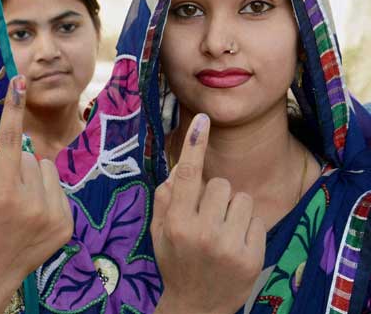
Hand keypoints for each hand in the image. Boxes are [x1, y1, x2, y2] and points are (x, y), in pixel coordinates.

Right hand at [0, 75, 72, 311]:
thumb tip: (19, 145)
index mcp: (5, 193)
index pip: (10, 141)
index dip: (13, 108)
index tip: (19, 80)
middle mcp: (33, 204)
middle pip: (31, 157)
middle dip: (18, 168)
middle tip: (6, 195)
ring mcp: (54, 216)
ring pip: (48, 170)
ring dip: (35, 180)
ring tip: (21, 206)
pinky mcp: (67, 225)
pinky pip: (59, 190)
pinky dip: (47, 196)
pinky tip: (34, 217)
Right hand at [151, 114, 265, 313]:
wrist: (196, 307)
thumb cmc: (175, 262)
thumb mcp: (159, 231)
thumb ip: (165, 197)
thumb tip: (179, 168)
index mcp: (177, 223)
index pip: (186, 174)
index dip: (194, 144)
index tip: (203, 120)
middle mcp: (202, 232)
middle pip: (220, 183)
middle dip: (215, 194)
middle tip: (207, 217)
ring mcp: (229, 245)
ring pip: (241, 198)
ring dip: (233, 209)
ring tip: (223, 231)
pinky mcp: (252, 256)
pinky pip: (256, 218)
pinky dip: (247, 226)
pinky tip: (236, 243)